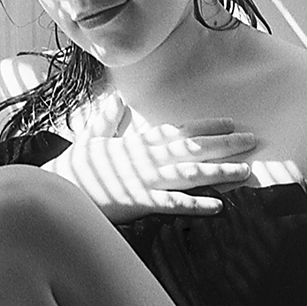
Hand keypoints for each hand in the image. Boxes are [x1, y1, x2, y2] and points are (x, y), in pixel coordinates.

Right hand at [41, 94, 254, 222]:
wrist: (53, 190)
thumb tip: (114, 99)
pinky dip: (197, 204)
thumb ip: (106, 119)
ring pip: (190, 172)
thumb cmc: (72, 168)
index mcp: (136, 143)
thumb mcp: (89, 138)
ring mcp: (144, 179)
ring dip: (220, 172)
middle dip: (224, 144)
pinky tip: (219, 206)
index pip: (176, 132)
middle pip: (192, 148)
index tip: (229, 122)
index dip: (204, 127)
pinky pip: (173, 203)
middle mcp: (146, 157)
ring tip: (247, 171)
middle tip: (253, 140)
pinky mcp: (139, 201)